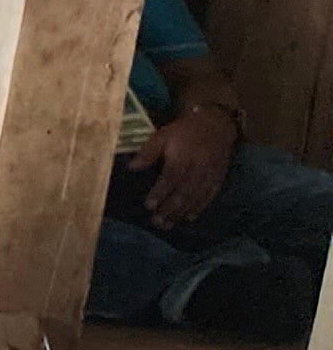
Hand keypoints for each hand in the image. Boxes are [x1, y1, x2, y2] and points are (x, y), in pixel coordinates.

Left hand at [130, 99, 238, 226]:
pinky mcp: (218, 178)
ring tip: (167, 225)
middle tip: (156, 221)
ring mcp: (210, 174)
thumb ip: (148, 152)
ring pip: (196, 197)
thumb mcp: (164, 135)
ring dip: (181, 212)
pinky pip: (210, 195)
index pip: (171, 178)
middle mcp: (199, 167)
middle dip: (169, 208)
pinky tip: (188, 218)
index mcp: (184, 156)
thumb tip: (131, 167)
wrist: (217, 124)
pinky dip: (199, 208)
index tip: (149, 205)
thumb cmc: (185, 131)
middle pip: (184, 191)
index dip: (160, 192)